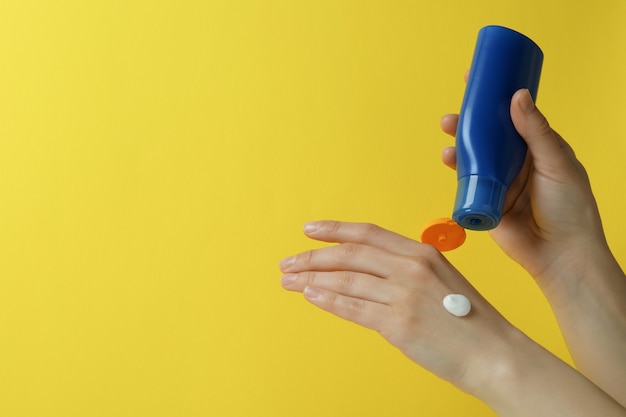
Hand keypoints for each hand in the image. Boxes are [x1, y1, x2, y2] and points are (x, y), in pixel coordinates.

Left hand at [279, 220, 518, 393]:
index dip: (335, 229)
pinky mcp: (398, 323)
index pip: (368, 233)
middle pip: (349, 255)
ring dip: (311, 280)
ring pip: (345, 280)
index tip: (309, 230)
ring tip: (290, 281)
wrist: (493, 353)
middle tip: (288, 262)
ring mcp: (403, 295)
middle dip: (313, 257)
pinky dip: (327, 300)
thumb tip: (365, 272)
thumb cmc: (469, 320)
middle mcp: (411, 268)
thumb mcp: (442, 280)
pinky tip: (311, 296)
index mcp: (422, 252)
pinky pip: (353, 307)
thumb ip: (406, 270)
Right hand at [441, 89, 605, 282]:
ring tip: (448, 131)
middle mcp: (517, 163)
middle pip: (488, 136)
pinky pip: (467, 182)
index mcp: (537, 148)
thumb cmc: (570, 208)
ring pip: (475, 157)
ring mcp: (500, 182)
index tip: (477, 81)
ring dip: (459, 143)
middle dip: (469, 122)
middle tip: (454, 113)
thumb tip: (517, 96)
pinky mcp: (486, 202)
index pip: (513, 117)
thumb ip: (535, 131)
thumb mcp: (556, 162)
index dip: (495, 100)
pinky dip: (456, 169)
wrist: (561, 253)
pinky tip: (449, 159)